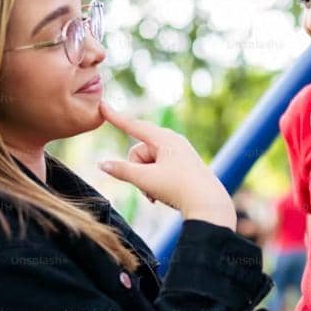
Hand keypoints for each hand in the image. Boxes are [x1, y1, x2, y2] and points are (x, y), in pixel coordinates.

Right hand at [96, 102, 235, 229]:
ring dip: (145, 180)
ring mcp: (178, 154)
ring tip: (155, 195)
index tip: (102, 106)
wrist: (208, 205)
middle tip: (146, 187)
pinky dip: (154, 183)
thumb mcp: (145, 179)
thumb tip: (102, 164)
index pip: (134, 125)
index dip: (116, 118)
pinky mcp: (182, 166)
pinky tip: (159, 197)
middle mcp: (173, 142)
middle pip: (139, 151)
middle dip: (137, 170)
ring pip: (147, 164)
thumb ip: (121, 171)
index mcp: (165, 139)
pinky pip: (158, 170)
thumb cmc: (178, 188)